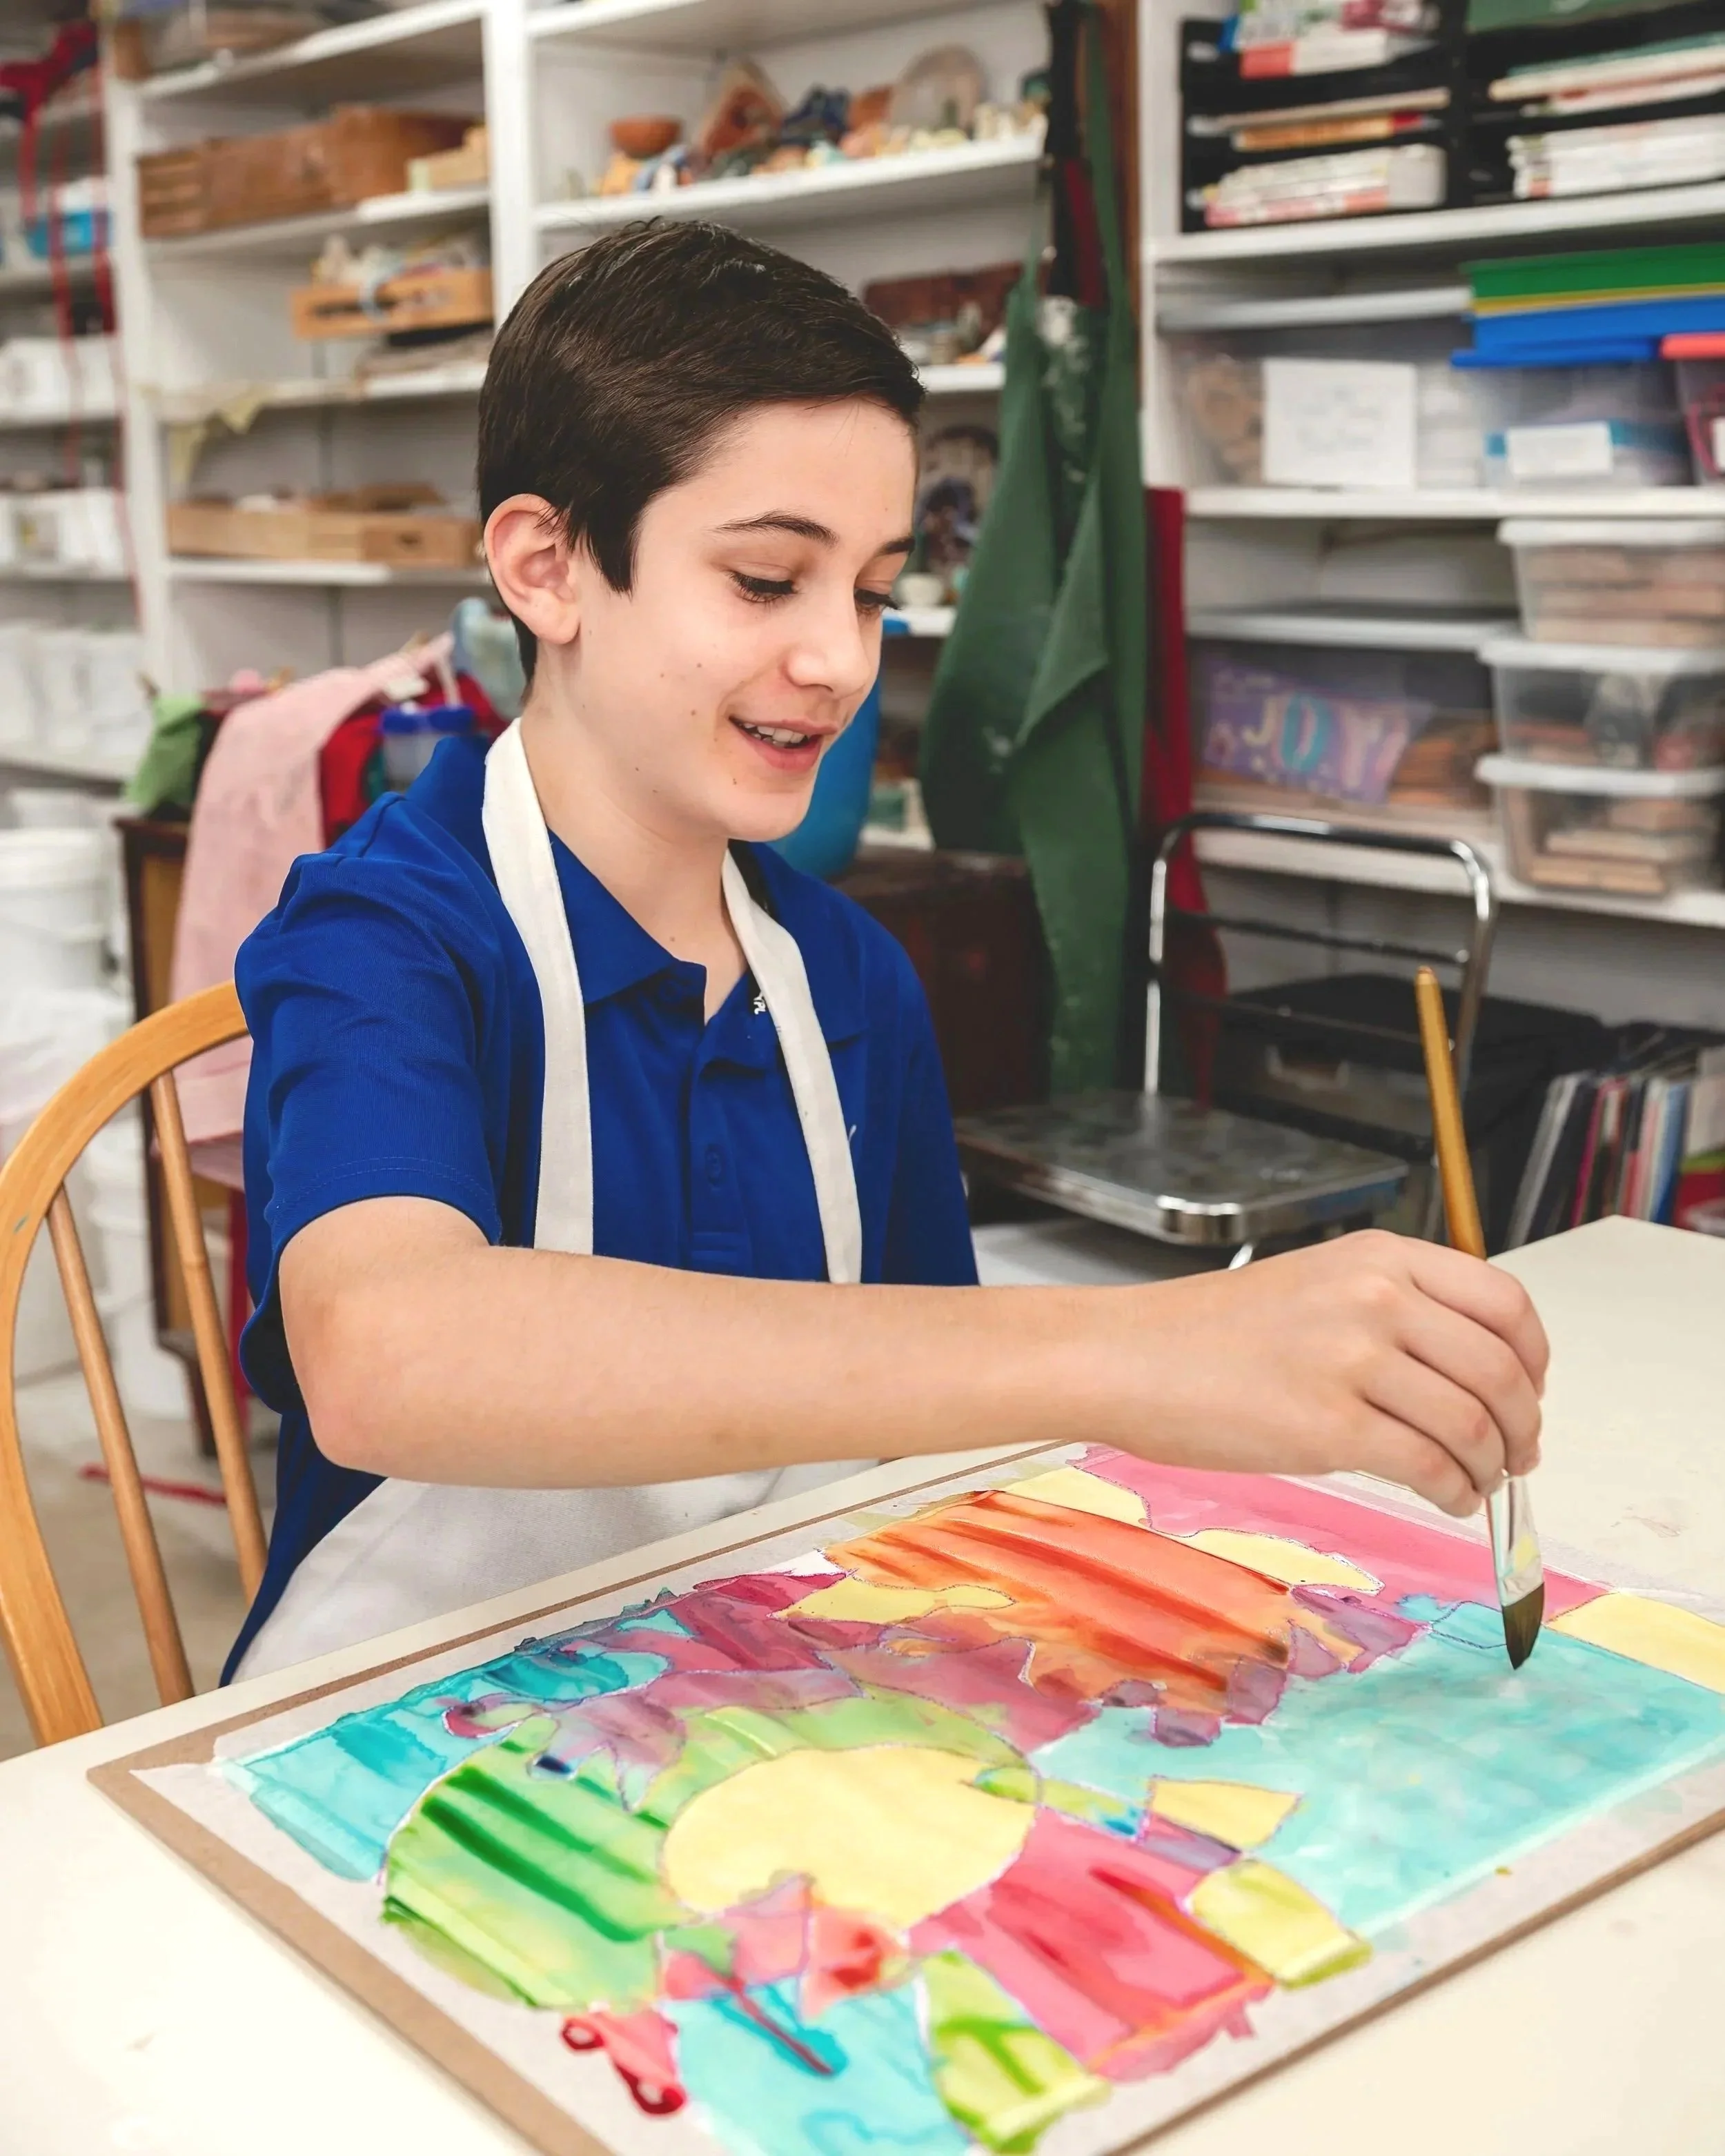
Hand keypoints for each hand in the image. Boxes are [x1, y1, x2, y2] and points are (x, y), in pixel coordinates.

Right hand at [1121, 1230, 1547, 1516]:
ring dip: (1491, 1467)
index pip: (1505, 1302)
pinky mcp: (1328, 1426)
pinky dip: (1455, 1493)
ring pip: (1473, 1425)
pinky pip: (1428, 1467)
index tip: (1530, 1391)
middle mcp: (1376, 1298)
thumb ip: (1393, 1310)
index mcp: (1379, 1257)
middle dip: (1523, 1426)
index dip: (1535, 1357)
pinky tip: (1446, 1498)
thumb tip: (1470, 1374)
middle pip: (1501, 1370)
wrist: (1128, 1357)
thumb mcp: (1316, 1285)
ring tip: (1477, 1483)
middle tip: (1517, 1454)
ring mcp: (1352, 1360)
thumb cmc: (1209, 1333)